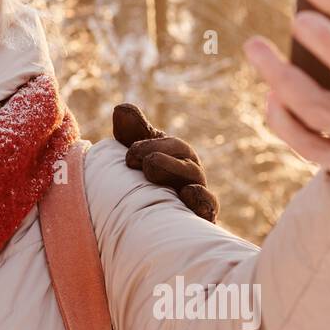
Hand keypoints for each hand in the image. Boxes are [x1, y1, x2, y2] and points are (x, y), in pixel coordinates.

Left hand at [113, 103, 219, 222]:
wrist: (145, 221)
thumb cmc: (144, 179)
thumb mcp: (138, 155)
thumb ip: (133, 133)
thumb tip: (121, 109)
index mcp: (179, 158)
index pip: (173, 147)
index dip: (152, 146)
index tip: (129, 155)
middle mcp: (192, 177)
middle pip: (186, 166)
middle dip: (167, 162)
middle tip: (146, 163)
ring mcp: (197, 199)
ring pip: (197, 188)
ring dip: (181, 179)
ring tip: (166, 176)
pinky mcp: (199, 220)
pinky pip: (207, 211)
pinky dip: (203, 203)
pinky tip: (190, 196)